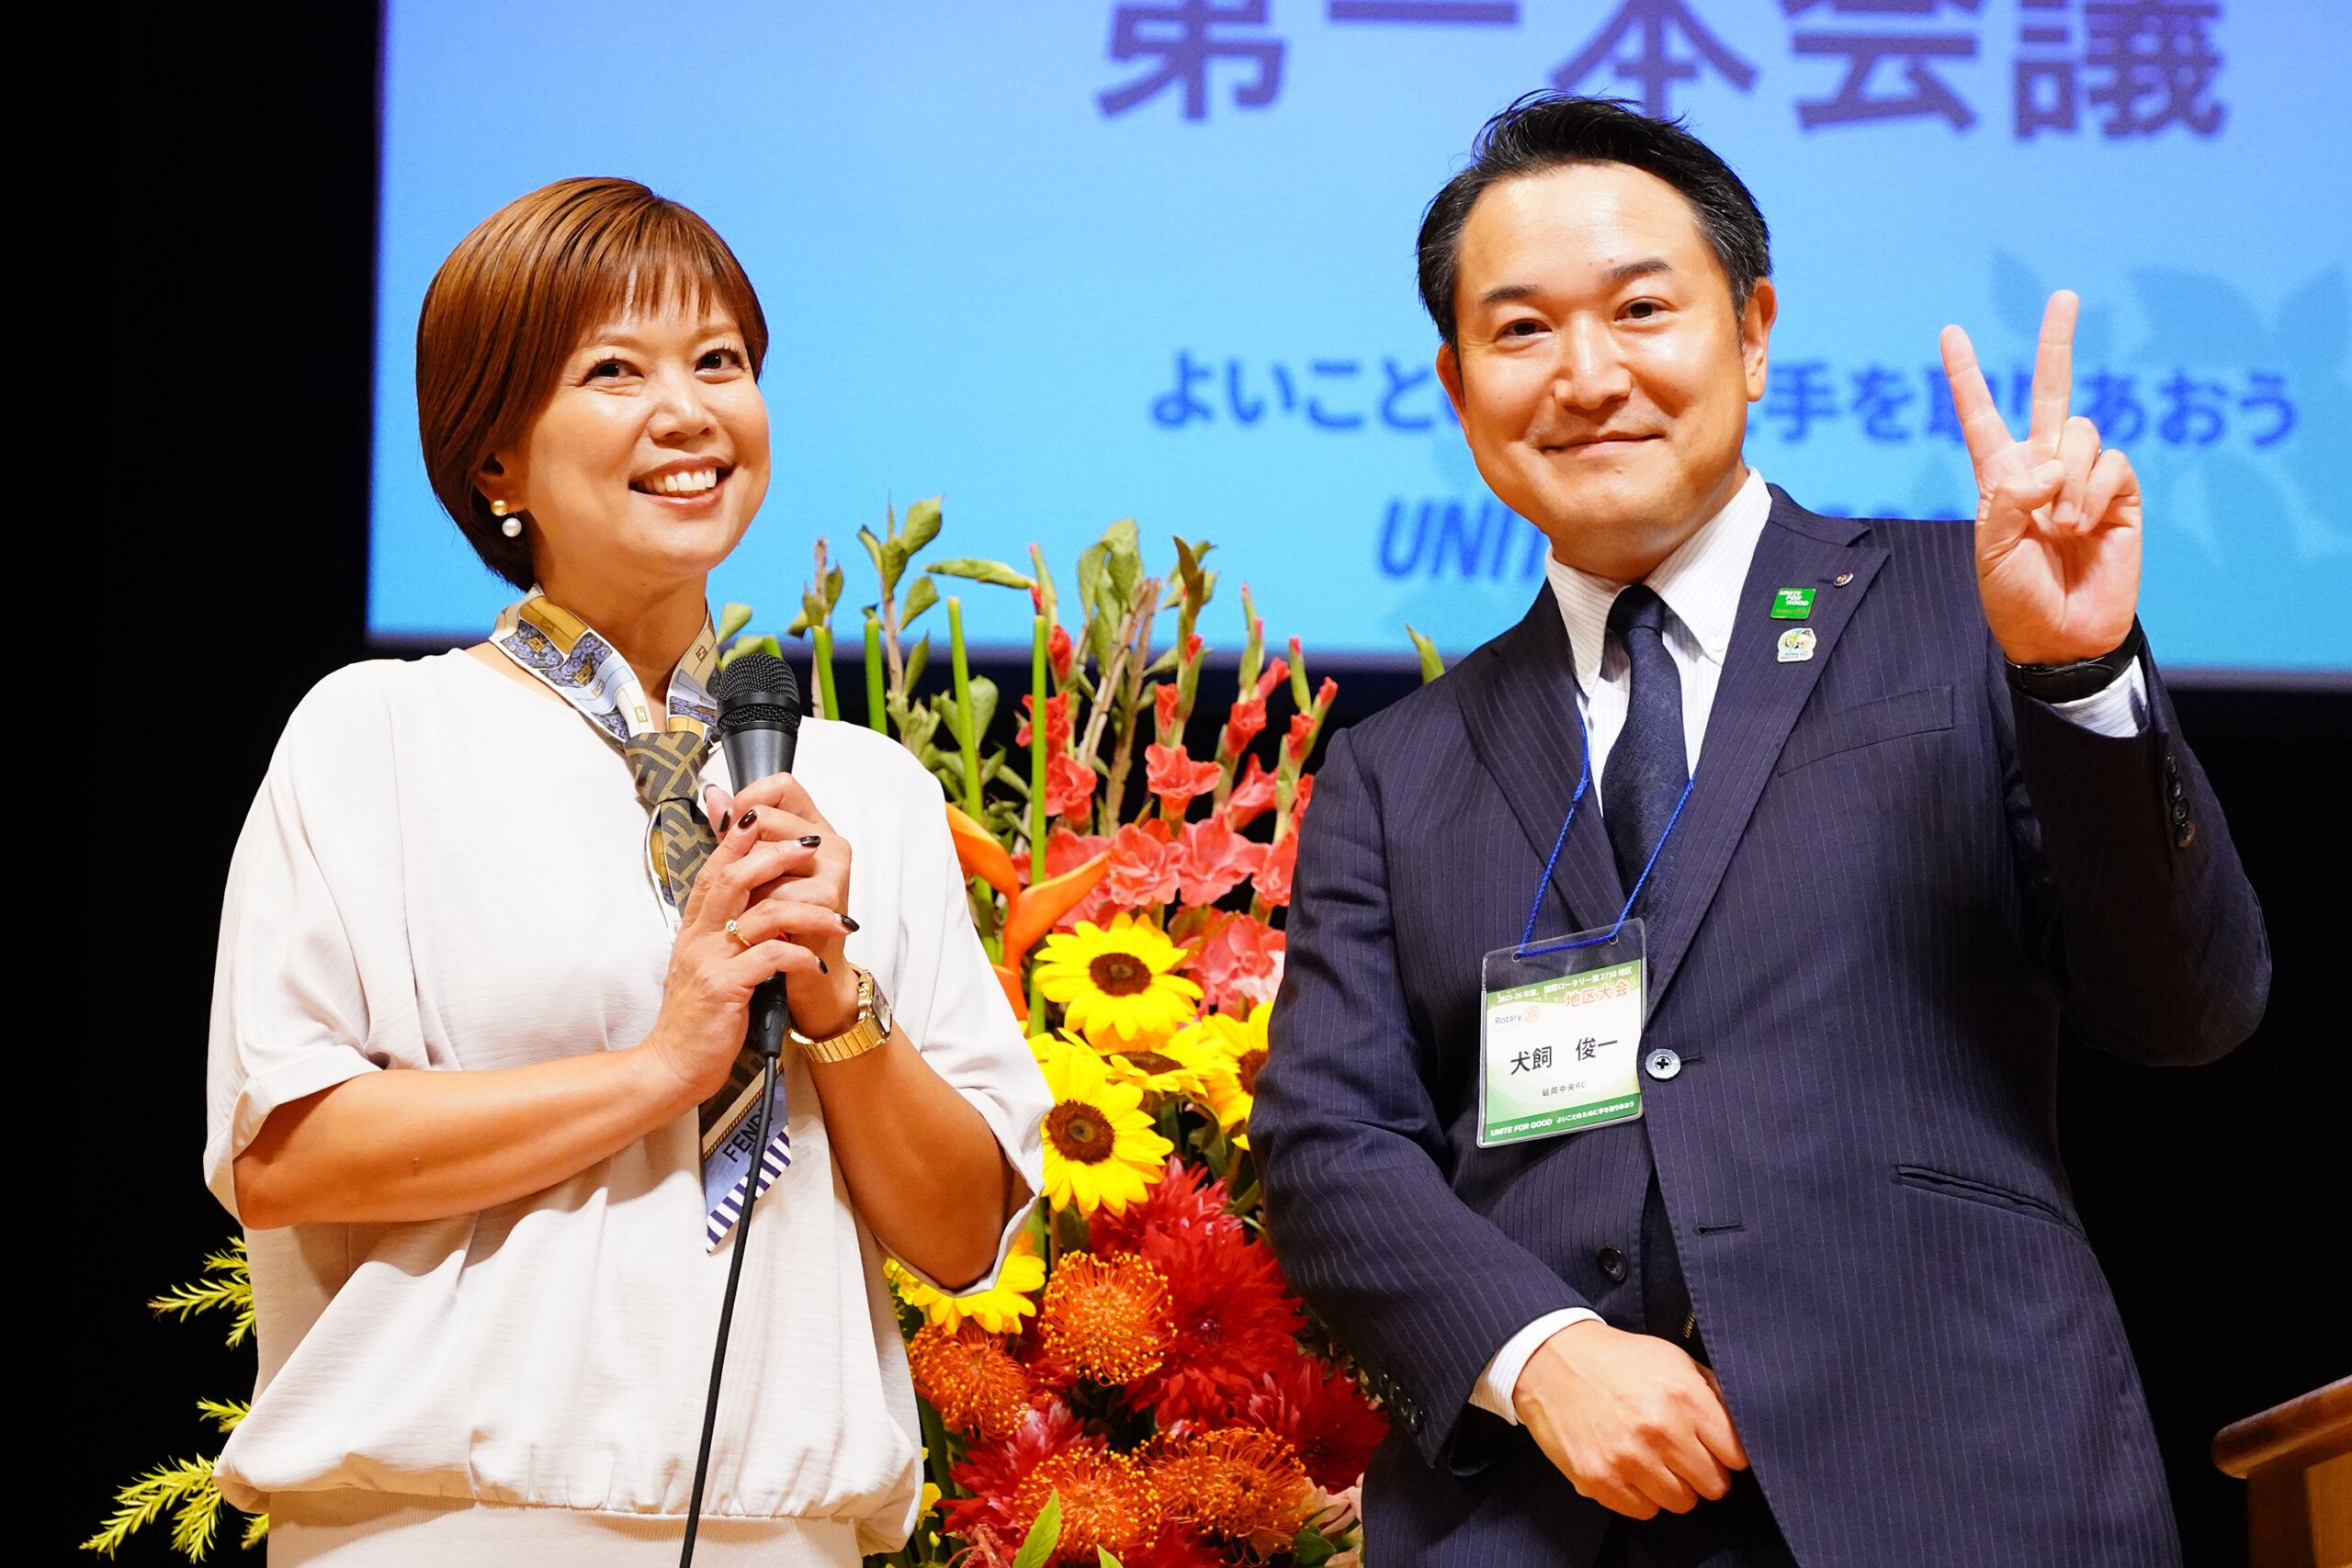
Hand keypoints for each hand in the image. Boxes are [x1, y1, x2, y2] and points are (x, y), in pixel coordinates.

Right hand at [641, 776, 855, 1099]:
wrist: (673, 1066)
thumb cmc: (699, 1014)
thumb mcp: (705, 962)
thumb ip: (721, 927)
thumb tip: (748, 900)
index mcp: (694, 926)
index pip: (715, 868)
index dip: (738, 838)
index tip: (764, 812)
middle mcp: (698, 936)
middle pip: (733, 877)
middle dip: (775, 855)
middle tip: (812, 847)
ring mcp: (709, 961)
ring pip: (762, 915)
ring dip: (808, 912)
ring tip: (840, 920)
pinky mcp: (724, 990)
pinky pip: (770, 959)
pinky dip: (799, 956)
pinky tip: (817, 964)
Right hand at [1513, 1319, 1747, 1519]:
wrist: (1550, 1360)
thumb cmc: (1617, 1360)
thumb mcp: (1673, 1359)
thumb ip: (1713, 1393)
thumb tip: (1744, 1428)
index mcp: (1684, 1397)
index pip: (1737, 1456)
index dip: (1728, 1453)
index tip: (1715, 1448)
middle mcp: (1659, 1430)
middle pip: (1714, 1486)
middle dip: (1704, 1472)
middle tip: (1683, 1455)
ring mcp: (1628, 1458)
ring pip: (1681, 1503)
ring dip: (1672, 1486)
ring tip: (1653, 1461)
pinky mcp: (1598, 1479)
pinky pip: (1643, 1511)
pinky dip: (1641, 1496)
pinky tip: (1630, 1470)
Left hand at [1940, 290, 2142, 665]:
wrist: (2062, 636)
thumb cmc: (2016, 598)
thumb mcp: (1990, 549)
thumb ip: (2010, 497)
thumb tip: (2051, 462)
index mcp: (2000, 477)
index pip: (1981, 417)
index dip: (1966, 378)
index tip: (1951, 333)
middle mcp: (2043, 468)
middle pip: (2052, 393)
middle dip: (2058, 343)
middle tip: (2065, 296)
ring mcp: (2084, 479)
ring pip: (2081, 433)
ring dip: (2067, 477)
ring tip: (2060, 525)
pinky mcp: (2121, 494)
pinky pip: (2111, 462)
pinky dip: (2093, 490)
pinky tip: (2084, 524)